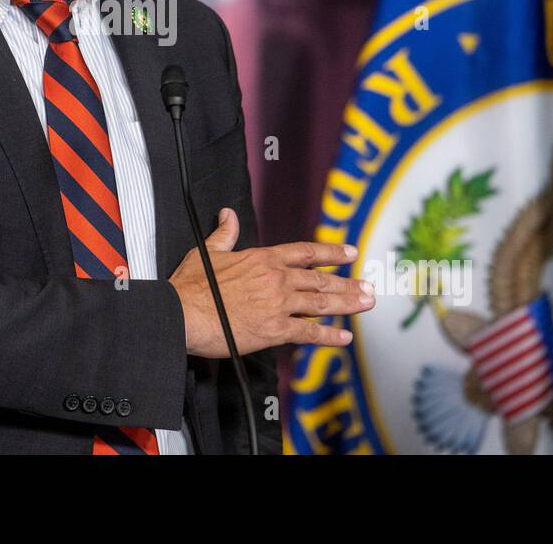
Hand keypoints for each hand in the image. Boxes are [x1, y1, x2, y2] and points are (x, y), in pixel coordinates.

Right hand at [168, 207, 372, 357]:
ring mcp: (278, 305)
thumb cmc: (191, 286)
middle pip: (319, 280)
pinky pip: (308, 333)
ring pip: (320, 303)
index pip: (304, 253)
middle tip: (368, 287)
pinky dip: (328, 336)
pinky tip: (344, 337)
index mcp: (262, 259)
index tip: (348, 253)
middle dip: (347, 283)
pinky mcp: (274, 330)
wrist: (184, 314)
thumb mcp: (207, 252)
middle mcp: (276, 279)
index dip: (329, 253)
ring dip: (346, 303)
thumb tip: (227, 215)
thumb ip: (223, 234)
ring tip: (366, 303)